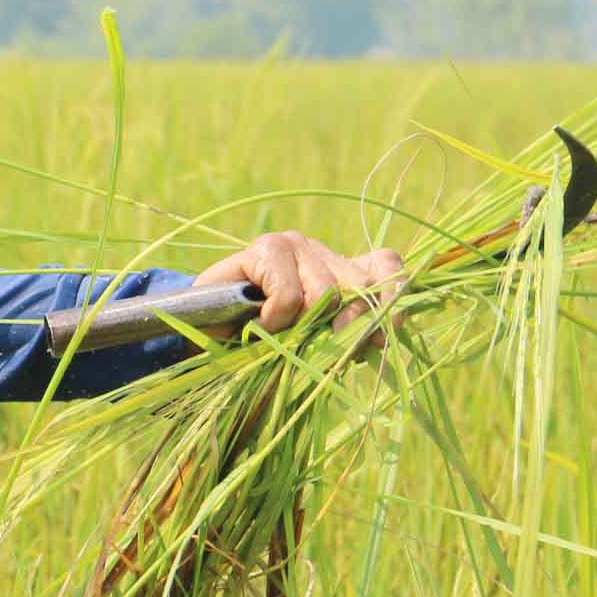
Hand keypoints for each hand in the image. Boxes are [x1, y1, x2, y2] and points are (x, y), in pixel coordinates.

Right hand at [194, 231, 402, 344]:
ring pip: (326, 294)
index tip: (385, 333)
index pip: (386, 265)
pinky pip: (289, 296)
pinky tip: (258, 324)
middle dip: (346, 329)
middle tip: (317, 351)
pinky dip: (275, 321)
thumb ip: (347, 336)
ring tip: (276, 335)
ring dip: (300, 329)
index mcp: (340, 271)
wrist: (202, 336)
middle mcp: (322, 252)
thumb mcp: (313, 344)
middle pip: (360, 286)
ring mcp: (294, 245)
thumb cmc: (260, 345)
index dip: (394, 294)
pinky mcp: (265, 249)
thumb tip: (382, 336)